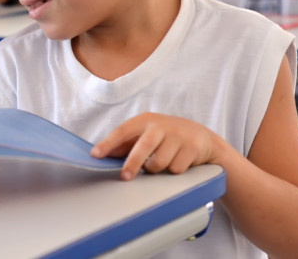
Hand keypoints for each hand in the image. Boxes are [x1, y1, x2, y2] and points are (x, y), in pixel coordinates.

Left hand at [90, 112, 218, 180]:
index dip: (108, 143)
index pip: (122, 131)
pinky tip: (178, 162)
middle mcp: (161, 125)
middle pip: (144, 146)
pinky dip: (173, 171)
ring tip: (159, 163)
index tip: (95, 155)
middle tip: (124, 177)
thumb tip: (103, 154)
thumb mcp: (146, 135)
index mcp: (145, 121)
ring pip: (160, 162)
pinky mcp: (193, 147)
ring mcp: (179, 135)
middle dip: (132, 163)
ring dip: (156, 169)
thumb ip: (126, 144)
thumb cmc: (167, 137)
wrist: (202, 137)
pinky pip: (176, 169)